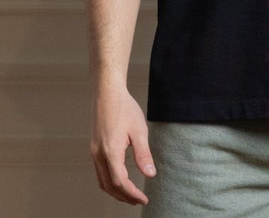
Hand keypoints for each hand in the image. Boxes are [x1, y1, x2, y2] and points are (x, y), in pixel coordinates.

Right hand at [90, 82, 155, 204]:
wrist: (107, 92)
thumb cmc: (124, 108)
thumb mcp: (139, 130)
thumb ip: (143, 154)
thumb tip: (150, 175)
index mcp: (110, 152)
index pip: (120, 182)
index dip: (132, 194)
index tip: (144, 199)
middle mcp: (98, 155)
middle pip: (109, 186)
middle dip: (124, 196)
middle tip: (138, 201)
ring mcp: (94, 152)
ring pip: (102, 181)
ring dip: (116, 191)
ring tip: (130, 194)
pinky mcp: (93, 147)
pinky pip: (99, 172)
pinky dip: (109, 181)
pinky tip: (120, 178)